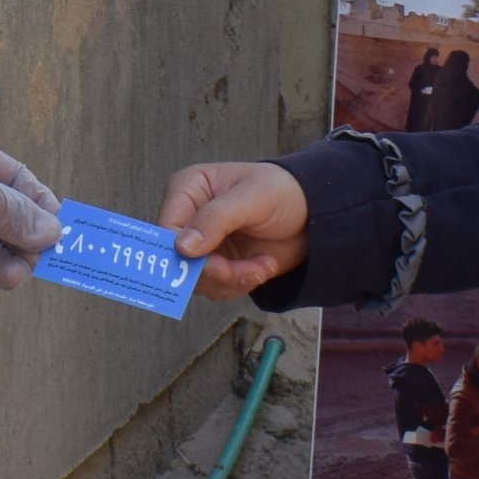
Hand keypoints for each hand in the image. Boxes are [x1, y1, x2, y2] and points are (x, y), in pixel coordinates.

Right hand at [159, 160, 307, 302]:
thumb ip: (216, 219)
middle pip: (178, 260)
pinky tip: (262, 267)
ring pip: (197, 280)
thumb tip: (182, 247)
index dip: (181, 251)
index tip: (211, 263)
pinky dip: (241, 284)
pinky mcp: (217, 266)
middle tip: (245, 271)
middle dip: (214, 271)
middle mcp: (188, 219)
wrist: (311, 216)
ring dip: (232, 279)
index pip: (166, 227)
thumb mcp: (252, 197)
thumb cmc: (281, 192)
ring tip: (263, 266)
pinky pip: (216, 288)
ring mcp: (202, 246)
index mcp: (188, 190)